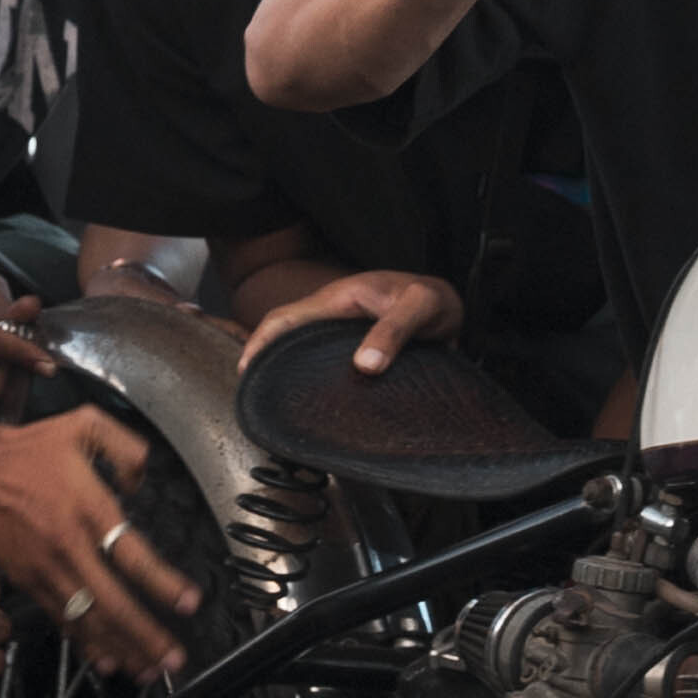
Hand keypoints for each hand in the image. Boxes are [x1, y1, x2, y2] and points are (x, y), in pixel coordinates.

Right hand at [0, 407, 201, 679]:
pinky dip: (84, 643)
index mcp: (88, 508)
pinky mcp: (27, 581)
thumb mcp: (84, 423)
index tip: (189, 604)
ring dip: (119, 648)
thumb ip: (127, 448)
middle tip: (174, 659)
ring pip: (87, 620)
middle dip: (147, 636)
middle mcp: (69, 546)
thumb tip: (142, 483)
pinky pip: (61, 618)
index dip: (163, 584)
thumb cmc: (27, 448)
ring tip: (147, 670)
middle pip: (113, 603)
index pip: (133, 555)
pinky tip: (105, 659)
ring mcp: (46, 569)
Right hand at [243, 269, 463, 376]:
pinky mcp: (355, 346)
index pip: (286, 316)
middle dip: (264, 359)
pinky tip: (313, 398)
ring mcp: (344, 331)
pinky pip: (324, 359)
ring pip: (303, 348)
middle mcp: (336, 313)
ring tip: (273, 399)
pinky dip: (311, 374)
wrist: (452, 303)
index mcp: (341, 298)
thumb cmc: (435, 298)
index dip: (261, 341)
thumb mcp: (421, 306)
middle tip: (252, 394)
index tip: (245, 370)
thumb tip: (364, 365)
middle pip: (287, 335)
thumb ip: (394, 331)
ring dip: (286, 368)